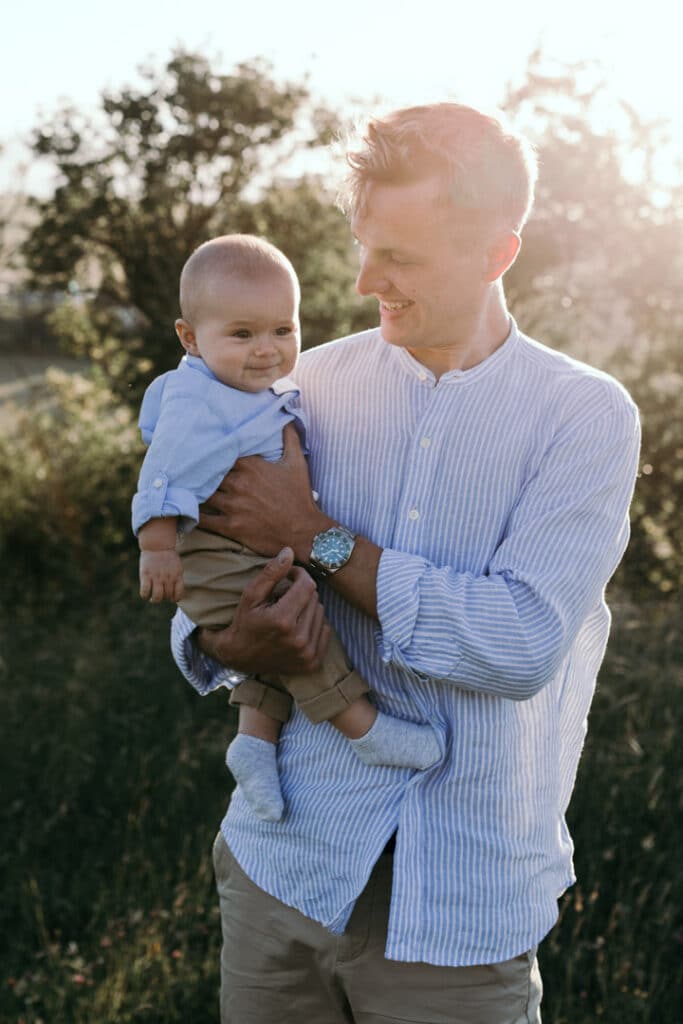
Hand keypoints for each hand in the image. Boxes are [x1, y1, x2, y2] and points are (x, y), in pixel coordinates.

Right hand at [140, 550, 184, 602]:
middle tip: (160, 593)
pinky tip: (145, 594)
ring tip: (152, 597)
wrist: (157, 545)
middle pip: (167, 597)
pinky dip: (145, 596)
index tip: (171, 597)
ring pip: (157, 598)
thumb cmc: (167, 557)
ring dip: (155, 600)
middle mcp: (168, 577)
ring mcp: (157, 576)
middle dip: (163, 597)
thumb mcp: (177, 567)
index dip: (174, 598)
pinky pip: (145, 591)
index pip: (179, 595)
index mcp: (177, 576)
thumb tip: (175, 595)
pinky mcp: (146, 575)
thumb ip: (177, 579)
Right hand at [197, 547, 330, 674]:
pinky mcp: (313, 663)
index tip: (289, 576)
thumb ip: (271, 573)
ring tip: (290, 613)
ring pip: (321, 613)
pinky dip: (314, 625)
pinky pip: (325, 631)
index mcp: (282, 620)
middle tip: (284, 598)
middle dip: (301, 593)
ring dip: (308, 608)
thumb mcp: (251, 595)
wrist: (240, 657)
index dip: (299, 575)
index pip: (307, 585)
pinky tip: (297, 628)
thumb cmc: (245, 621)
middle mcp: (298, 639)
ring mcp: (307, 654)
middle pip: (315, 599)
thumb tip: (289, 552)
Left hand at [198, 424, 330, 561]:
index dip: (213, 451)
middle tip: (190, 468)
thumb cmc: (300, 496)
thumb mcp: (298, 463)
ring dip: (196, 491)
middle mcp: (239, 483)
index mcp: (251, 466)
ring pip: (203, 493)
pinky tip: (188, 510)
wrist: (304, 532)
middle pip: (208, 472)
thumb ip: (290, 438)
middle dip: (201, 471)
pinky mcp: (231, 526)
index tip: (205, 449)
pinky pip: (204, 519)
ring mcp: (233, 505)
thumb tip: (285, 418)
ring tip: (187, 488)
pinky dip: (194, 514)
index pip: (222, 452)